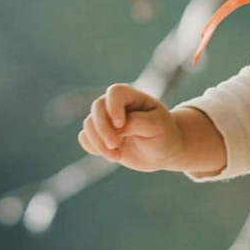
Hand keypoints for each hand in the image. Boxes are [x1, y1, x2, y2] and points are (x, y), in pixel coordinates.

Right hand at [77, 85, 225, 174]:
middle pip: (97, 107)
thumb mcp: (157, 126)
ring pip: (89, 124)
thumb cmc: (164, 134)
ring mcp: (106, 120)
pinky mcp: (100, 136)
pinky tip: (113, 156)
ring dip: (99, 143)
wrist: (164, 151)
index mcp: (132, 96)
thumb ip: (136, 123)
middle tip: (115, 147)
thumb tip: (115, 127)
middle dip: (103, 129)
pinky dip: (94, 148)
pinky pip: (85, 138)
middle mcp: (115, 105)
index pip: (114, 92)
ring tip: (117, 157)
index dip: (113, 107)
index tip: (121, 126)